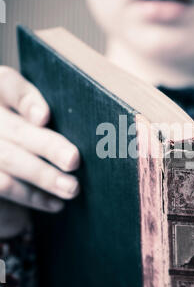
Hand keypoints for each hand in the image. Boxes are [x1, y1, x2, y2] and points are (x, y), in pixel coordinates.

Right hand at [0, 66, 79, 236]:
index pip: (8, 84)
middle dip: (47, 145)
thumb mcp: (41, 123)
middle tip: (73, 160)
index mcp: (0, 93)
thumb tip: (91, 126)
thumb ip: (50, 116)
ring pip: (9, 159)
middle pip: (15, 128)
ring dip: (43, 176)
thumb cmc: (36, 140)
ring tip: (72, 188)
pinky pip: (4, 186)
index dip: (25, 100)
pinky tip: (54, 203)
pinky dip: (31, 196)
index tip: (44, 117)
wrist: (6, 173)